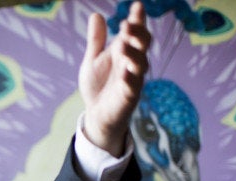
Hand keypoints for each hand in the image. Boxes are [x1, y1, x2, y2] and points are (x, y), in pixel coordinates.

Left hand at [78, 1, 150, 156]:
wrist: (96, 114)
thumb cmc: (98, 85)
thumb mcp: (93, 59)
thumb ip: (96, 40)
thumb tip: (96, 14)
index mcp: (124, 52)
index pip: (134, 33)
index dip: (137, 20)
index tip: (137, 6)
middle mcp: (132, 63)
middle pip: (142, 45)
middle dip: (137, 34)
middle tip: (127, 24)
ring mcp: (133, 80)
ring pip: (140, 65)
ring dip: (133, 54)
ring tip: (122, 44)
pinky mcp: (129, 97)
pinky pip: (133, 87)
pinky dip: (130, 80)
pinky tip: (125, 72)